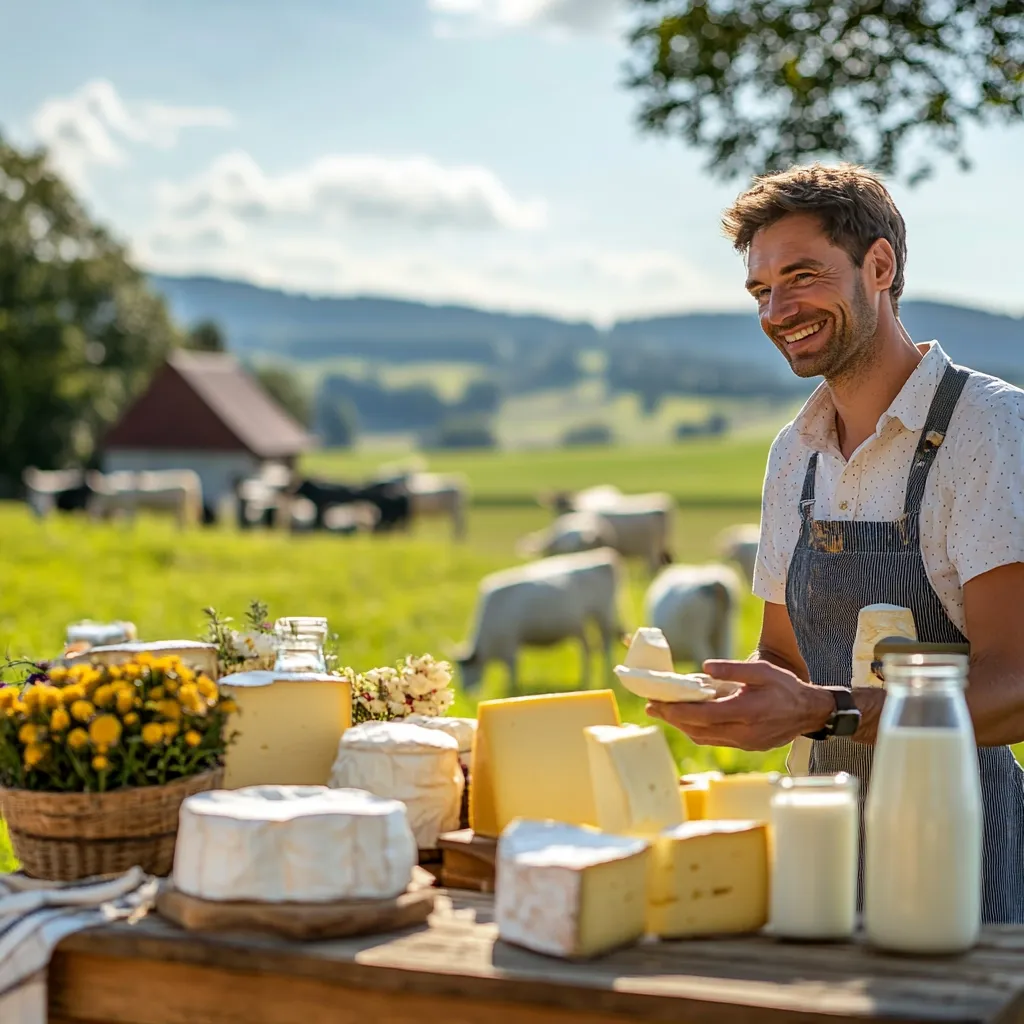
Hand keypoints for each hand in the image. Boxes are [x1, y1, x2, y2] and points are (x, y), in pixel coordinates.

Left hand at [646, 659, 833, 751]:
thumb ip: (733, 669)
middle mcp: (743, 732)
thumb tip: (705, 668)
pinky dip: (698, 731)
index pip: (702, 715)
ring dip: (682, 726)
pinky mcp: (747, 746)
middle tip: (651, 708)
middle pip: (698, 730)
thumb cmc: (786, 687)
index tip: (656, 704)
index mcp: (746, 712)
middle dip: (672, 719)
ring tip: (664, 713)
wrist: (810, 713)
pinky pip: (715, 740)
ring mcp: (745, 743)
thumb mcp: (762, 671)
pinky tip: (688, 720)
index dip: (677, 712)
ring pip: (705, 738)